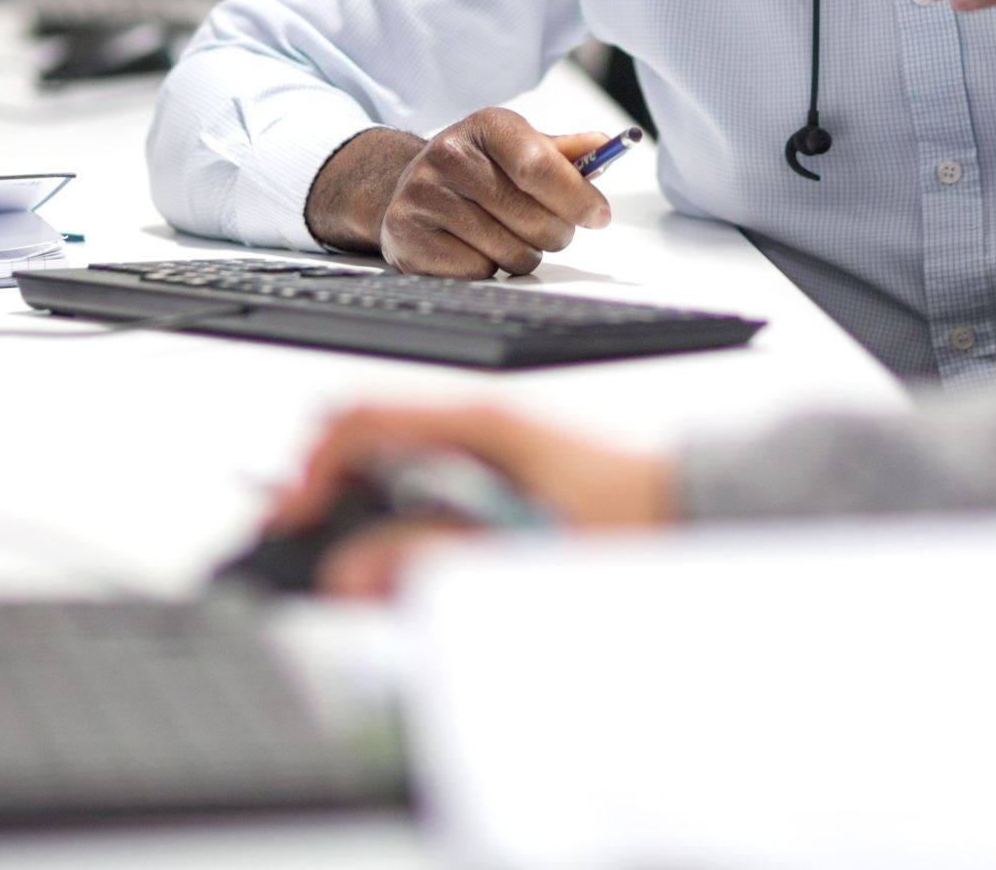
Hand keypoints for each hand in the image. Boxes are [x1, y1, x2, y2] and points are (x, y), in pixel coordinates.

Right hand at [269, 403, 677, 597]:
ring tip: (370, 578)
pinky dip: (409, 525)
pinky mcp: (505, 471)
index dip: (310, 469)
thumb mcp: (530, 541)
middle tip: (322, 565)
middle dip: (332, 503)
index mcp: (478, 416)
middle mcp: (478, 420)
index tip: (292, 521)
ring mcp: (491, 443)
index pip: (359, 419)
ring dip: (371, 522)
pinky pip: (433, 488)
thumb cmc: (637, 507)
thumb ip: (440, 555)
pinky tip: (422, 567)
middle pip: (368, 445)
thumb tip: (357, 573)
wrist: (702, 498)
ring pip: (397, 471)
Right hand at [304, 113, 615, 277]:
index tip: (599, 216)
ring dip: (525, 254)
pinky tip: (475, 247)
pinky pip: (478, 271)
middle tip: (551, 230)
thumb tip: (602, 145)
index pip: (539, 165)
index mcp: (486, 125)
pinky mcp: (408, 235)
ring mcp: (423, 195)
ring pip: (510, 251)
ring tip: (508, 236)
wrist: (408, 187)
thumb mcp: (518, 149)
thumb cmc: (477, 170)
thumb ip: (564, 152)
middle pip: (532, 217)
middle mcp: (448, 154)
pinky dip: (488, 268)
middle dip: (557, 233)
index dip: (577, 197)